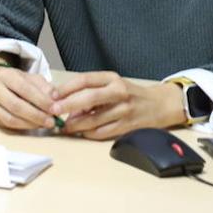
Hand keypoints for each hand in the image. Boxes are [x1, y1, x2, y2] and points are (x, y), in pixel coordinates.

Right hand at [0, 64, 58, 130]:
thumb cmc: (16, 81)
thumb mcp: (30, 78)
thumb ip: (43, 86)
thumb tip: (54, 97)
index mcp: (5, 75)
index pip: (24, 89)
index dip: (41, 100)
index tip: (55, 108)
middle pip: (16, 106)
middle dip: (37, 115)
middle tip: (52, 121)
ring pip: (11, 118)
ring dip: (31, 123)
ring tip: (45, 124)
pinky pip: (9, 125)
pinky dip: (24, 127)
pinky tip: (35, 125)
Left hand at [50, 72, 185, 139]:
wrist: (159, 105)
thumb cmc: (129, 93)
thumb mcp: (112, 84)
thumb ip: (90, 91)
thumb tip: (66, 103)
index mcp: (112, 78)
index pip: (85, 80)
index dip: (66, 88)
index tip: (52, 95)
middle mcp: (118, 92)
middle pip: (89, 98)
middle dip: (68, 105)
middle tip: (54, 111)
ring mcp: (124, 110)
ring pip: (94, 119)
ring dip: (75, 124)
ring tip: (65, 126)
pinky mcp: (127, 126)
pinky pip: (102, 132)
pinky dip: (88, 133)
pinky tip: (81, 132)